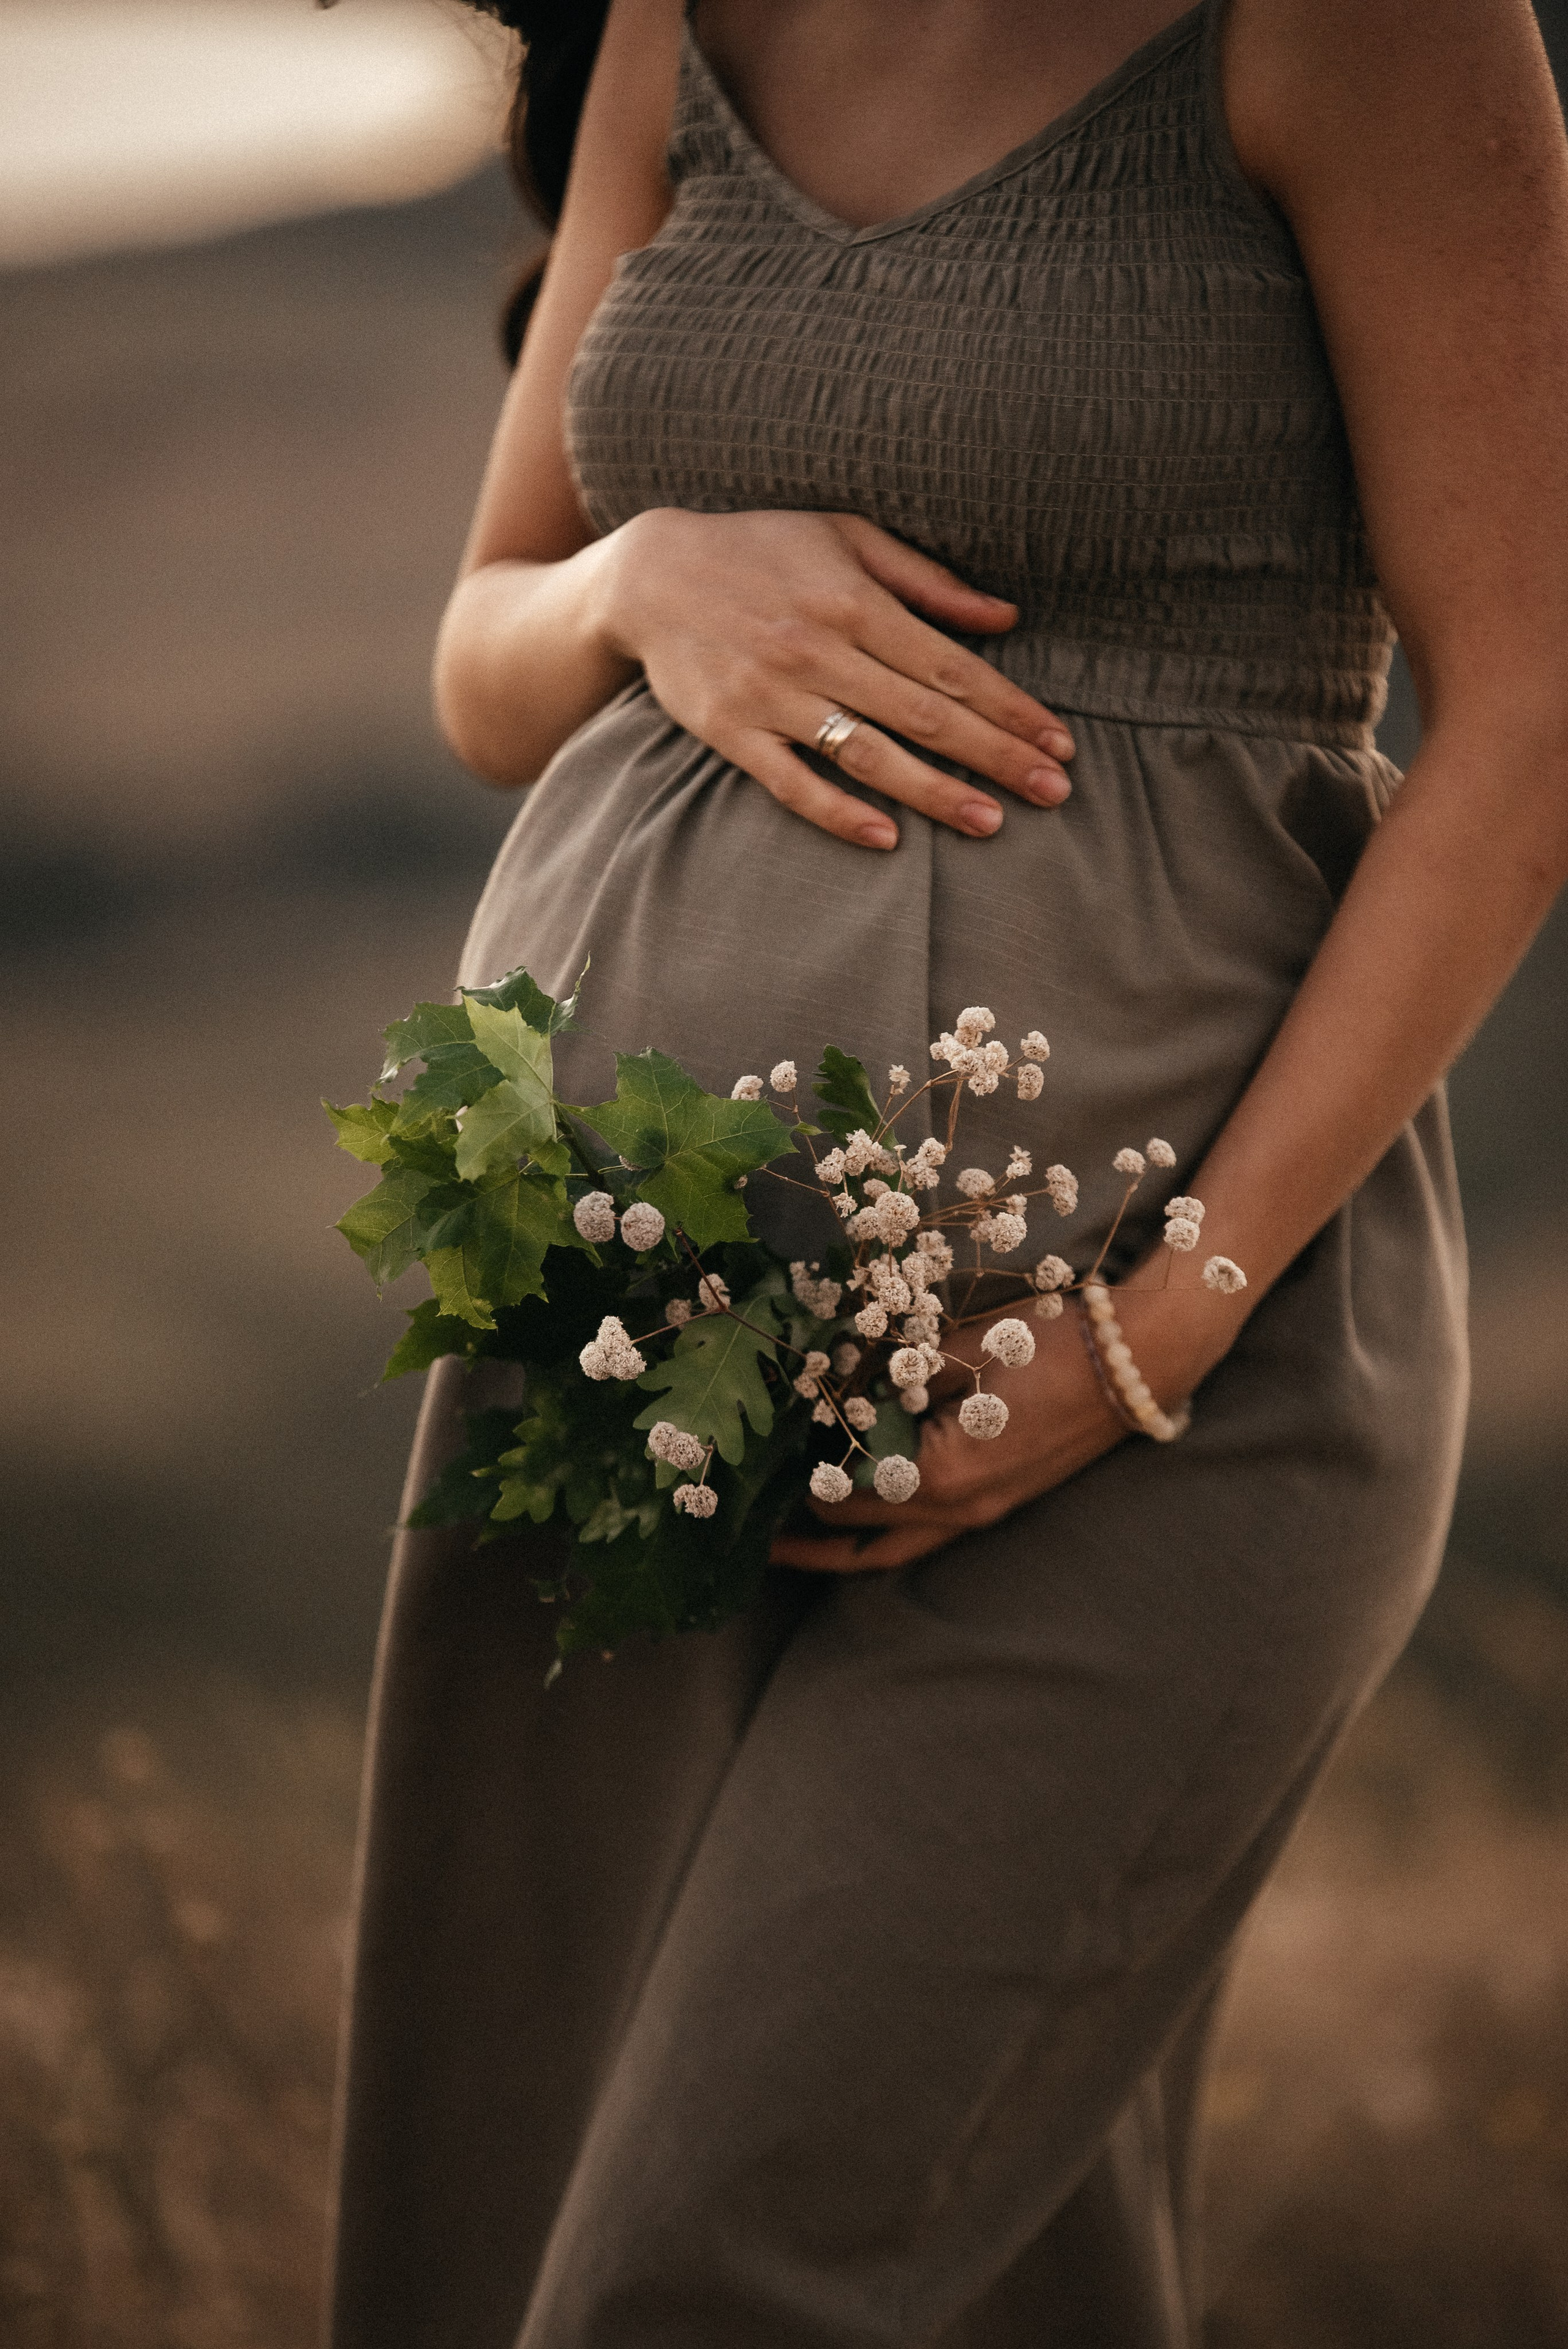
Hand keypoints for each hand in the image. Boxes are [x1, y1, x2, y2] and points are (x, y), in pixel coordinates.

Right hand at [595, 507, 1074, 848]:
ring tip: (990, 823)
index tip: (1058, 742)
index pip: (951, 666)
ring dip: (934, 792)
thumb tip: (1006, 615)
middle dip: (996, 756)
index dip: (1010, 707)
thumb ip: (926, 580)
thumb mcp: (846, 537)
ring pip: (869, 754)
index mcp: (853, 601)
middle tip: (1054, 793)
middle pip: (925, 715)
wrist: (649, 574)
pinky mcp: (732, 732)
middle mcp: (818, 649)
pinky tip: (888, 838)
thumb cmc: (762, 551)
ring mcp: (772, 696)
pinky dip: (839, 812)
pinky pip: (792, 782)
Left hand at [771, 1282, 1235, 1573]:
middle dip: (801, 1528)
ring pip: (893, 1548)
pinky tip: (857, 1512)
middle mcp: (960, 1510)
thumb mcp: (955, 1349)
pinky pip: (924, 1532)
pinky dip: (883, 1530)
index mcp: (941, 1474)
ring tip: (786, 1540)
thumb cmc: (1046, 1342)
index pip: (840, 1490)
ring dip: (839, 1544)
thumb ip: (889, 1375)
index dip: (793, 1476)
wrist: (1137, 1359)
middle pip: (859, 1535)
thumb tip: (828, 1387)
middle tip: (746, 1520)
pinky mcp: (999, 1502)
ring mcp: (984, 1514)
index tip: (753, 1461)